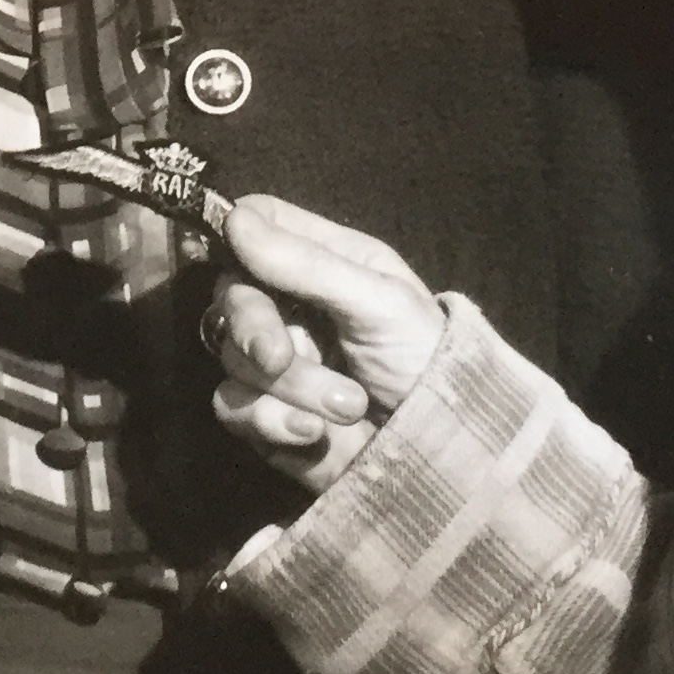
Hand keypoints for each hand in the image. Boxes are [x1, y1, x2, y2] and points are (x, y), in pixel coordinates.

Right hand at [206, 196, 443, 491]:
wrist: (441, 455)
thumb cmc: (424, 362)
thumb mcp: (378, 302)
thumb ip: (306, 263)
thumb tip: (235, 219)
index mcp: (326, 261)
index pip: (261, 222)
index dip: (238, 231)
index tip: (237, 253)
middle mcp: (294, 305)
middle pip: (232, 293)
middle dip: (253, 326)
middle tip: (278, 357)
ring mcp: (276, 362)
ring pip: (234, 356)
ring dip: (293, 386)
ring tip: (349, 405)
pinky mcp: (266, 414)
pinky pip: (234, 406)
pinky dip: (272, 420)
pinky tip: (316, 434)